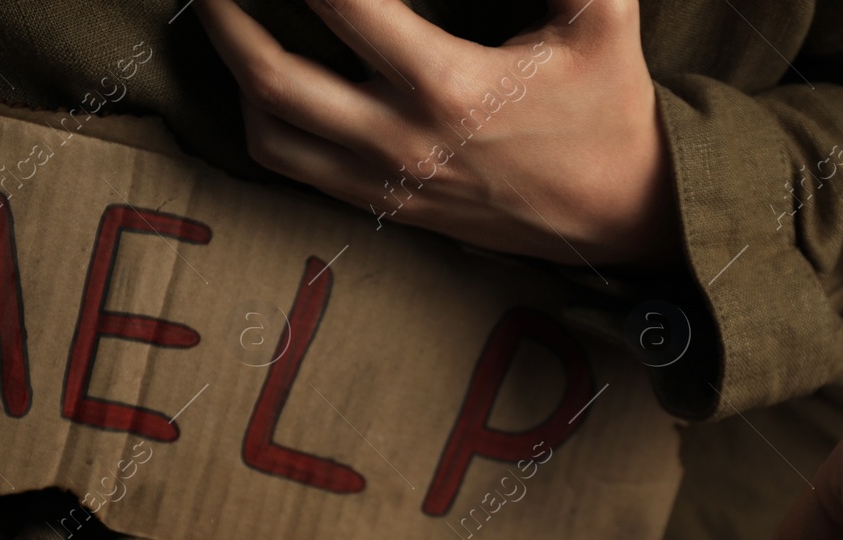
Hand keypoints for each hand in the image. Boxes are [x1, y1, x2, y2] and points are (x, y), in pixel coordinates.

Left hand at [195, 0, 681, 264]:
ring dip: (234, 70)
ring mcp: (388, 180)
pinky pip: (296, 168)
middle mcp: (403, 140)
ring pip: (272, 131)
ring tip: (222, 16)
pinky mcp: (387, 204)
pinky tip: (260, 82)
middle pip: (276, 76)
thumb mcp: (601, 17)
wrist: (620, 215)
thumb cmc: (609, 110)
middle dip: (226, 12)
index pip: (347, 4)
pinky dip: (263, 121)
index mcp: (451, 87)